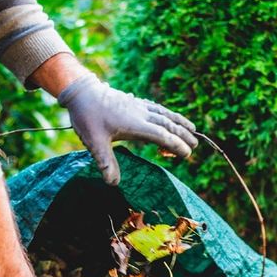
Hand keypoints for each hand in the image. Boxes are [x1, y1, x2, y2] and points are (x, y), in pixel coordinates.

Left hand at [58, 74, 198, 184]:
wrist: (81, 92)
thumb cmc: (87, 117)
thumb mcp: (94, 142)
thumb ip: (106, 162)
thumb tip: (114, 184)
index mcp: (135, 124)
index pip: (162, 136)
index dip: (175, 145)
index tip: (186, 154)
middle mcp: (141, 114)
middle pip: (168, 124)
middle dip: (183, 135)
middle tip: (195, 146)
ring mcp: (138, 106)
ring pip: (165, 114)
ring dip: (179, 122)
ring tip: (192, 129)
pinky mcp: (134, 102)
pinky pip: (157, 108)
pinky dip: (167, 114)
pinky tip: (169, 117)